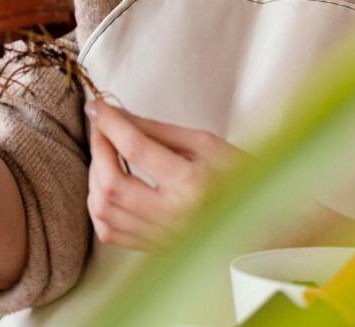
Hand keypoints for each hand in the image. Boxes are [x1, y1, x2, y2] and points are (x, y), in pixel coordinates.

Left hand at [84, 99, 250, 251]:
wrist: (260, 223)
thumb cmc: (239, 177)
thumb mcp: (207, 144)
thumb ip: (160, 131)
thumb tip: (121, 115)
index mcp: (192, 184)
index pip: (136, 148)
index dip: (110, 123)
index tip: (96, 106)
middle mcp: (173, 215)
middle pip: (111, 182)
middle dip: (98, 148)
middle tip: (100, 128)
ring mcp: (161, 236)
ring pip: (103, 209)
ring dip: (94, 176)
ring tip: (105, 154)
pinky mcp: (153, 249)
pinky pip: (109, 231)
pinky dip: (98, 206)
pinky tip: (107, 186)